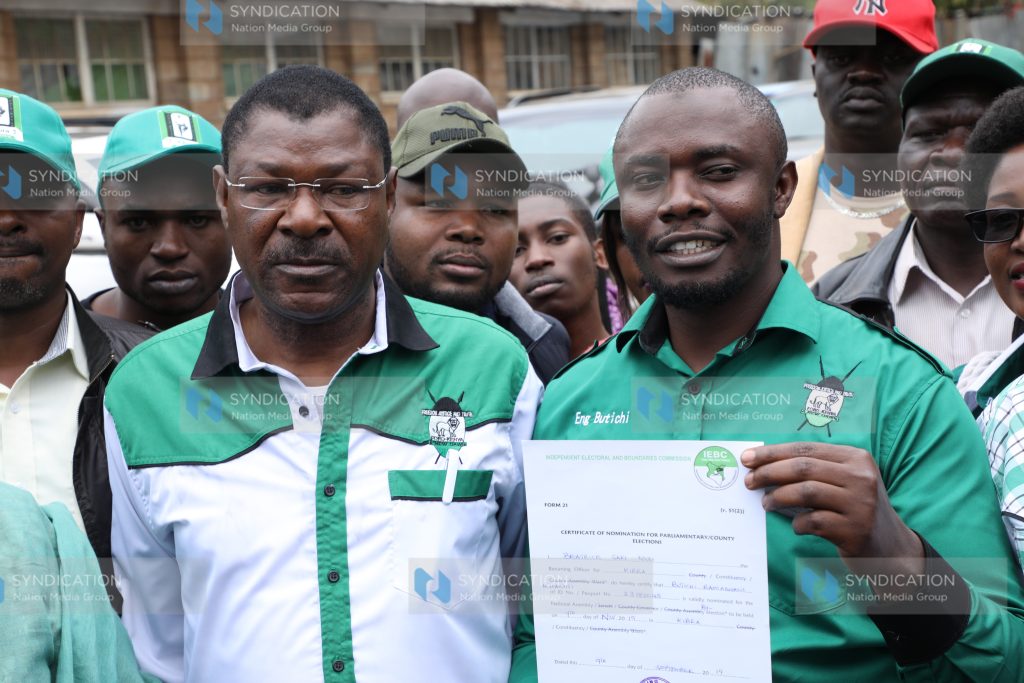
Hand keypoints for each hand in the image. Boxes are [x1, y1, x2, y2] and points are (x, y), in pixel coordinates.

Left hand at [741, 442, 923, 577]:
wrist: (892, 548)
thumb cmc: (856, 510)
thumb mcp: (845, 483)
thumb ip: (815, 471)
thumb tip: (764, 464)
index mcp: (856, 458)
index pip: (806, 449)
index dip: (773, 452)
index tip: (747, 458)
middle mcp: (861, 478)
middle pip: (803, 468)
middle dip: (769, 472)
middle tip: (749, 481)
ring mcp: (861, 504)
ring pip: (806, 492)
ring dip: (778, 497)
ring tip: (765, 503)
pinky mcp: (856, 531)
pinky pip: (814, 522)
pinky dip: (797, 523)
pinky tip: (795, 526)